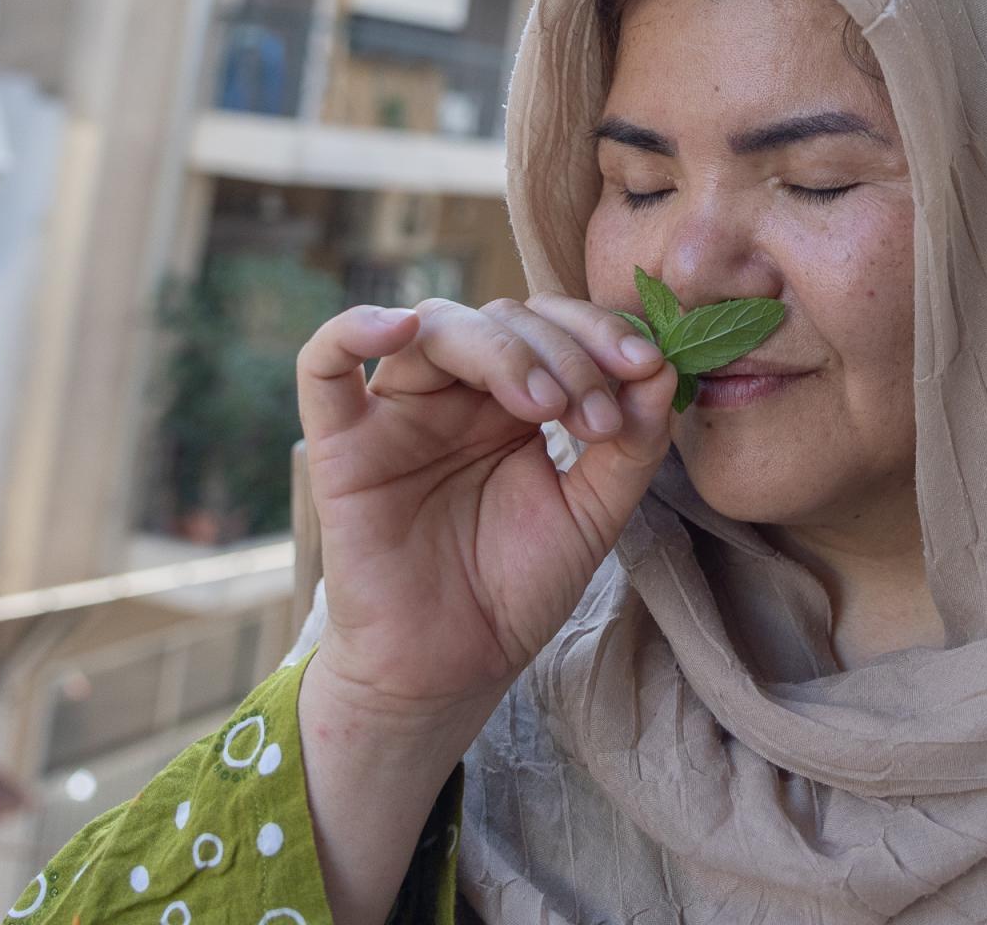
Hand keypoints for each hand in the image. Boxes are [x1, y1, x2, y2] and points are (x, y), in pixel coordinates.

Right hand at [294, 294, 676, 742]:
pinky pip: (322, 366)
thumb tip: (664, 367)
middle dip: (565, 353)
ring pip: (437, 327)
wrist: (453, 669)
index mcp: (514, 398)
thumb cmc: (517, 589)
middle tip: (596, 417)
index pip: (554, 325)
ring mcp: (396, 412)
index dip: (601, 333)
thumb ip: (632, 443)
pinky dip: (353, 328)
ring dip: (502, 350)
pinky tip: (400, 327)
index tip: (648, 368)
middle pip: (504, 318)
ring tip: (547, 406)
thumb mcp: (595, 512)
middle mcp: (455, 393)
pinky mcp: (341, 446)